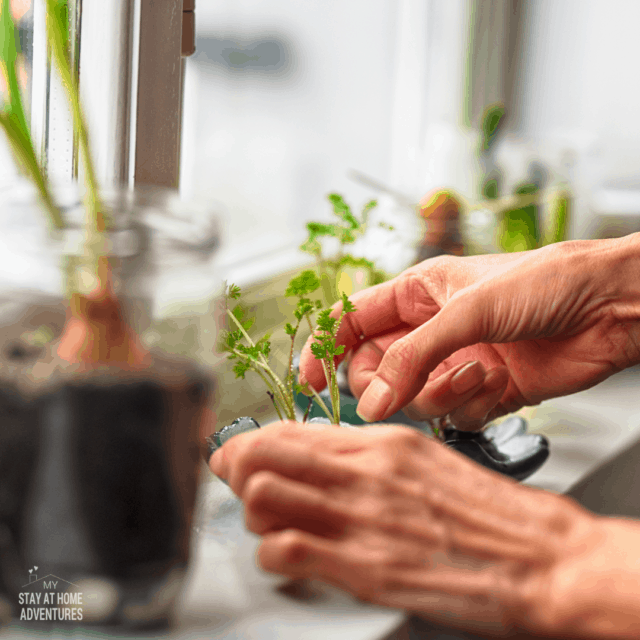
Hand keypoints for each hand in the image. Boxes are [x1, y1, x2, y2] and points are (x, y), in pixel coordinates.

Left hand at [209, 421, 603, 636]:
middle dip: (237, 468)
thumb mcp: (426, 460)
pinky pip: (286, 550)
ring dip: (254, 512)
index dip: (250, 441)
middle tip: (236, 481)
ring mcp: (362, 517)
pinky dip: (272, 554)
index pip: (290, 429)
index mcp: (381, 442)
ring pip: (264, 495)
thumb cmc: (488, 511)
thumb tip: (324, 461)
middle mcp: (364, 472)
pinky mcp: (366, 567)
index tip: (237, 452)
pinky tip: (286, 556)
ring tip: (268, 522)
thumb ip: (372, 458)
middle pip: (265, 454)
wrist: (542, 557)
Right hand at [299, 235, 639, 426]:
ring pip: (412, 398)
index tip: (312, 382)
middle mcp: (429, 330)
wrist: (610, 308)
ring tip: (475, 374)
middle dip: (387, 384)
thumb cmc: (545, 283)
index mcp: (415, 295)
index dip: (324, 349)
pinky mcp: (481, 392)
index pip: (350, 322)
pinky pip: (452, 414)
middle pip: (374, 369)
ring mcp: (453, 362)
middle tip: (404, 388)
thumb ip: (413, 357)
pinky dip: (471, 405)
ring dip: (439, 393)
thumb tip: (370, 401)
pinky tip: (498, 383)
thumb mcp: (467, 311)